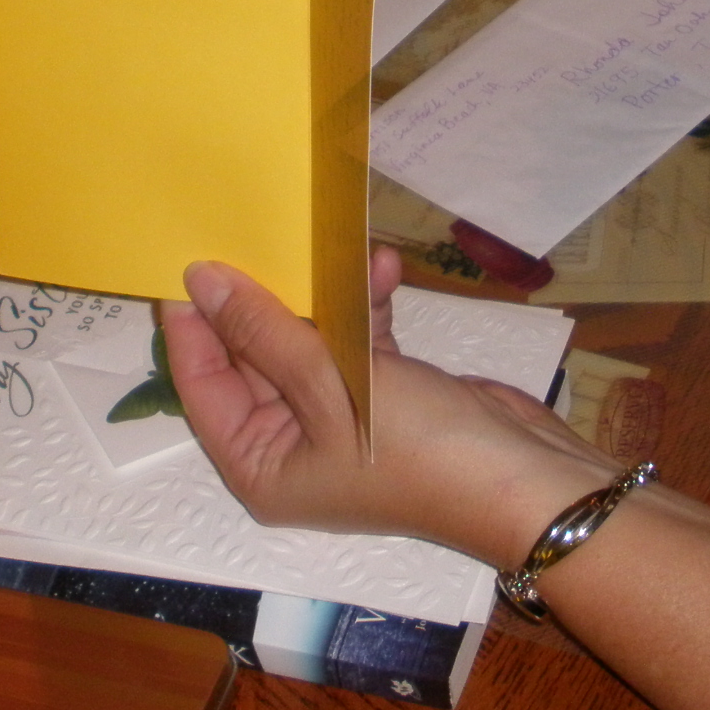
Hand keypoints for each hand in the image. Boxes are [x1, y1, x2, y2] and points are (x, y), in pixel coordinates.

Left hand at [163, 247, 611, 566]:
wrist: (523, 479)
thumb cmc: (416, 449)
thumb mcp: (332, 387)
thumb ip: (265, 331)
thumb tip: (201, 281)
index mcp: (260, 465)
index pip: (202, 386)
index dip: (191, 324)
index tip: (186, 257)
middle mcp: (291, 444)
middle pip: (254, 357)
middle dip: (265, 297)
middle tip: (257, 230)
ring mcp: (340, 416)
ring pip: (308, 340)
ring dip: (325, 295)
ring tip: (332, 244)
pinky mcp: (385, 391)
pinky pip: (356, 340)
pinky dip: (365, 306)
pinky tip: (384, 267)